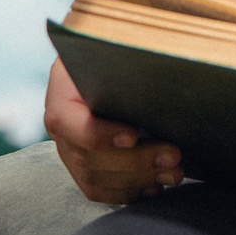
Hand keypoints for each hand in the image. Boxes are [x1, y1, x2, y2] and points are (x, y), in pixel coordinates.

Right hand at [43, 56, 181, 204]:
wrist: (111, 62)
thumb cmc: (120, 46)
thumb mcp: (120, 41)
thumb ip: (133, 50)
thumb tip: (168, 55)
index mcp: (60, 89)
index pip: (65, 120)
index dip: (98, 133)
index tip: (134, 134)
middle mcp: (61, 124)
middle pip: (87, 157)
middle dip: (135, 161)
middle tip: (174, 155)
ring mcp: (70, 149)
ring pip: (95, 179)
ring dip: (138, 180)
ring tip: (175, 172)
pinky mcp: (85, 167)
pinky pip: (101, 191)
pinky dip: (130, 192)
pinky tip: (158, 185)